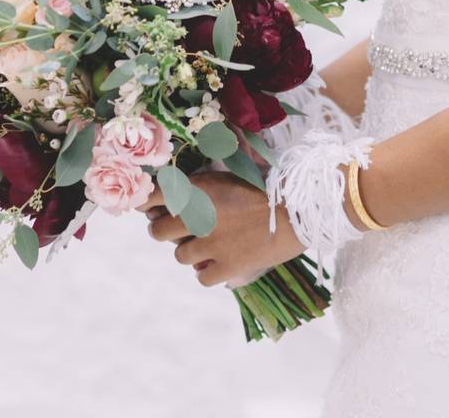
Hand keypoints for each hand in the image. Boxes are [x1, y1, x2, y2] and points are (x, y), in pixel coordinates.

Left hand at [143, 172, 305, 286]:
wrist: (300, 209)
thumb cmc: (272, 184)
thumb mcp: (234, 172)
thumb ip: (206, 180)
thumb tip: (187, 180)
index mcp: (198, 189)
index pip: (152, 197)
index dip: (147, 203)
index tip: (151, 207)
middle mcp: (197, 217)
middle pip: (157, 232)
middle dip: (167, 230)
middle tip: (183, 229)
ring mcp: (210, 245)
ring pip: (180, 255)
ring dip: (192, 250)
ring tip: (212, 244)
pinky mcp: (226, 267)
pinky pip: (201, 277)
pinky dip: (209, 271)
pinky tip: (222, 261)